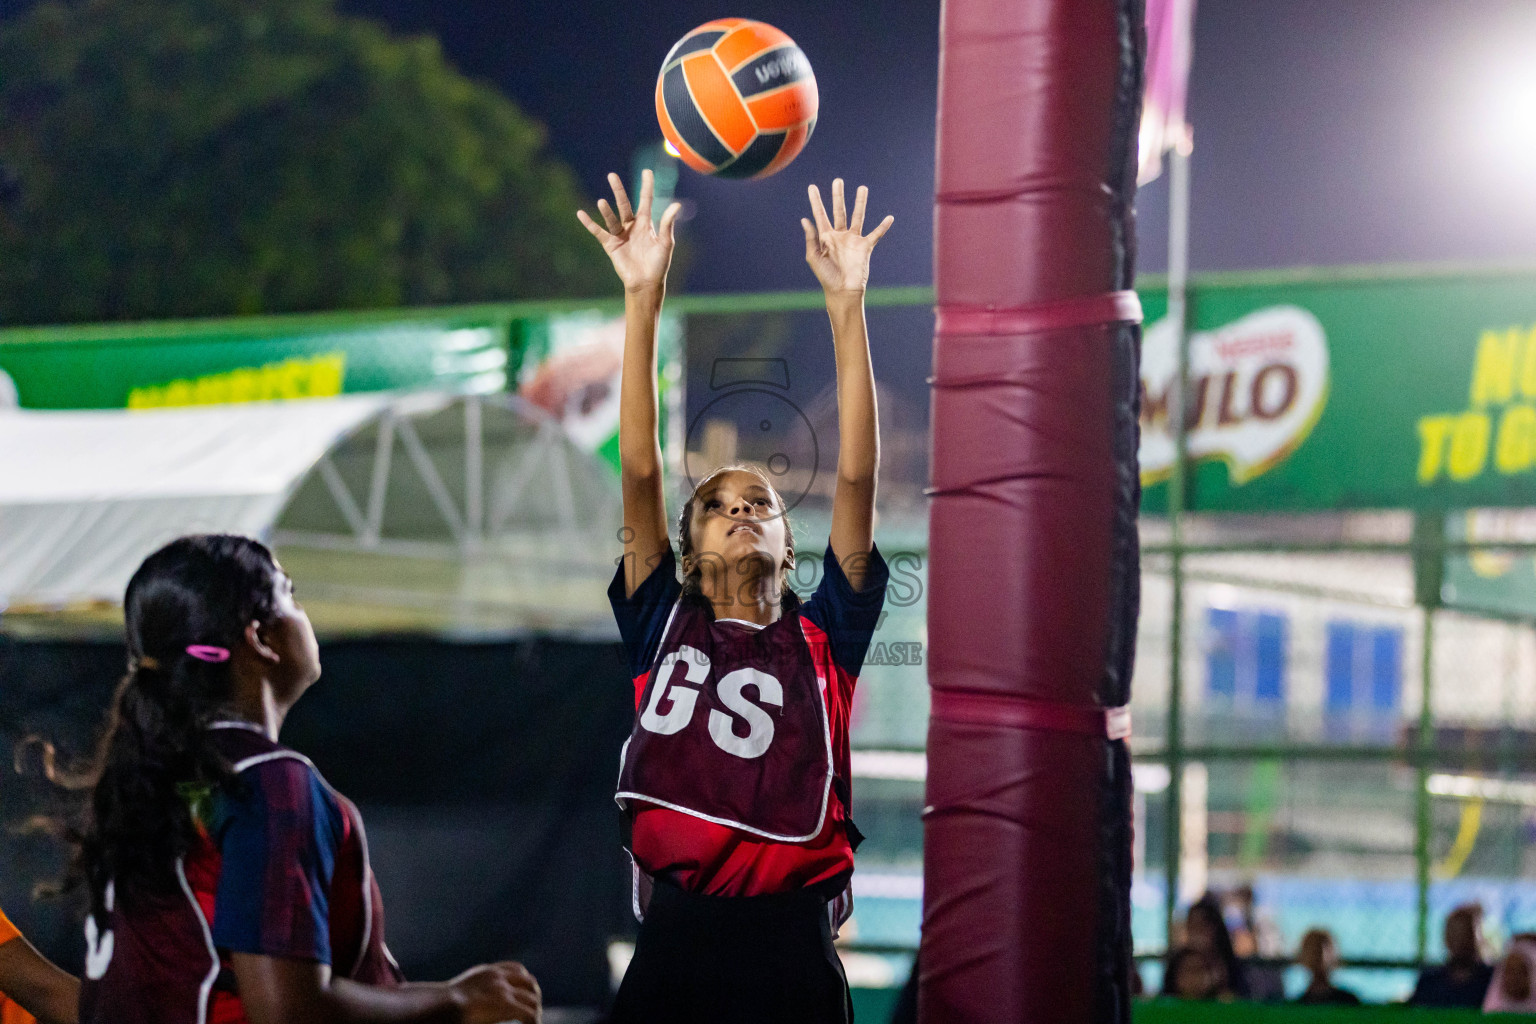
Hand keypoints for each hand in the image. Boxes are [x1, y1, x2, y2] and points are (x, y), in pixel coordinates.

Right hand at [448, 961, 540, 1023]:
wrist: (440, 1007)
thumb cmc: (440, 1007)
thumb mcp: (456, 994)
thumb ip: (470, 995)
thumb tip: (469, 1007)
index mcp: (485, 972)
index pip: (515, 969)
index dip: (525, 981)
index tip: (527, 992)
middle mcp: (497, 977)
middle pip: (528, 981)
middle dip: (533, 995)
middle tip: (534, 1010)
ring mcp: (502, 989)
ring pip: (531, 999)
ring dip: (534, 1011)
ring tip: (533, 1022)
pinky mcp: (506, 1004)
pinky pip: (528, 1014)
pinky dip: (533, 1021)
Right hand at [577, 169, 681, 293]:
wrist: (646, 284)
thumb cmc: (659, 265)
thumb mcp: (665, 244)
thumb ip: (668, 224)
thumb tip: (676, 205)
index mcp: (646, 224)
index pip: (646, 200)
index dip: (646, 186)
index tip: (646, 171)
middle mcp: (632, 226)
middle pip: (624, 204)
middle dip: (618, 190)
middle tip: (612, 175)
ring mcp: (620, 235)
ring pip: (611, 218)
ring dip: (606, 210)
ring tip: (602, 201)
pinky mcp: (611, 245)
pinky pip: (598, 232)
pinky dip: (589, 224)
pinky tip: (580, 214)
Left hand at [802, 178, 893, 294]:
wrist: (842, 291)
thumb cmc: (826, 276)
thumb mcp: (813, 257)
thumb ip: (811, 238)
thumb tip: (805, 219)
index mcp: (825, 237)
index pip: (820, 214)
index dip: (815, 201)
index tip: (812, 187)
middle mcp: (839, 235)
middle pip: (839, 210)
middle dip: (838, 196)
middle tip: (838, 180)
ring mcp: (853, 240)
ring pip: (857, 216)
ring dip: (860, 203)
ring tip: (862, 188)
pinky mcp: (865, 247)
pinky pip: (876, 234)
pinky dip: (883, 226)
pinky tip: (889, 217)